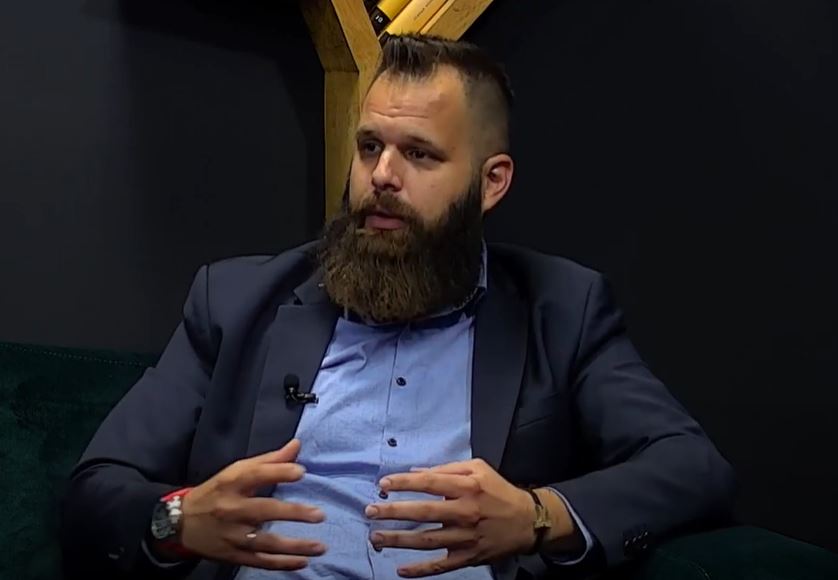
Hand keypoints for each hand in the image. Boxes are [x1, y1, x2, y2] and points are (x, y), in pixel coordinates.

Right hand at [176, 439, 326, 570]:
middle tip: (319, 515)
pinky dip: (282, 564)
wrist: (180, 523)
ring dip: (295, 546)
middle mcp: (232, 509)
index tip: (302, 473)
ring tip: (320, 546)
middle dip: (293, 513)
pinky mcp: (233, 555)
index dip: (279, 472)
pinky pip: (260, 561)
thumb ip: (269, 460)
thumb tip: (297, 445)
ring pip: (266, 542)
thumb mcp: (236, 471)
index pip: (256, 475)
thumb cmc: (216, 491)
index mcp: (232, 483)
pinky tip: (303, 562)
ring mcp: (232, 535)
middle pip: (264, 510)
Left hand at [365, 458, 561, 576]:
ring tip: (375, 537)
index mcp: (467, 487)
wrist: (527, 521)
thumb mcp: (478, 468)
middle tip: (369, 510)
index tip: (383, 484)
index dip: (403, 483)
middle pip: (423, 513)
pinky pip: (441, 566)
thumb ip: (447, 469)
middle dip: (393, 512)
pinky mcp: (469, 557)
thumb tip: (416, 472)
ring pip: (426, 541)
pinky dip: (420, 570)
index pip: (429, 483)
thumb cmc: (498, 491)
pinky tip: (401, 571)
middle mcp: (464, 512)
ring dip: (398, 540)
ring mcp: (466, 537)